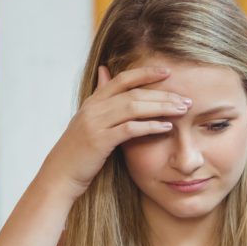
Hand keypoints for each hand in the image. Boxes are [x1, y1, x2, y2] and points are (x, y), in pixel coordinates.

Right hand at [38, 65, 191, 199]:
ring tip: (182, 110)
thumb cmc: (80, 151)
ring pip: (133, 107)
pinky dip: (150, 126)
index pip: (122, 79)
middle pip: (134, 93)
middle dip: (162, 94)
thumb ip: (101, 99)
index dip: (145, 73)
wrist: (60, 174)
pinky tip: (167, 127)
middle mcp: (94, 108)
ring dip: (161, 107)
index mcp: (93, 101)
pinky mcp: (99, 141)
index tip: (167, 72)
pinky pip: (129, 129)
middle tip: (185, 98)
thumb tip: (104, 70)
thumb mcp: (89, 120)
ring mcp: (95, 123)